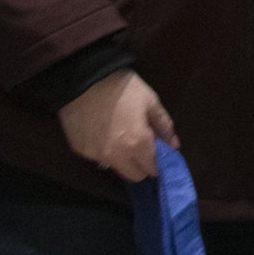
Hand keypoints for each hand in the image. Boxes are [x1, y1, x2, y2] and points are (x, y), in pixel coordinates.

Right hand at [57, 70, 177, 182]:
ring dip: (123, 160)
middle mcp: (116, 155)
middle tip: (143, 149)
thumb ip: (164, 126)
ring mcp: (95, 155)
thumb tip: (173, 145)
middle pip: (134, 175)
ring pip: (115, 168)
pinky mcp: (80, 150)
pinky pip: (98, 158)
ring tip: (122, 138)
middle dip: (142, 166)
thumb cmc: (123, 88)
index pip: (152, 169)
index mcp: (137, 143)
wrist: (84, 78)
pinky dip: (105, 151)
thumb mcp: (151, 101)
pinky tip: (105, 133)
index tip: (160, 154)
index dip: (159, 163)